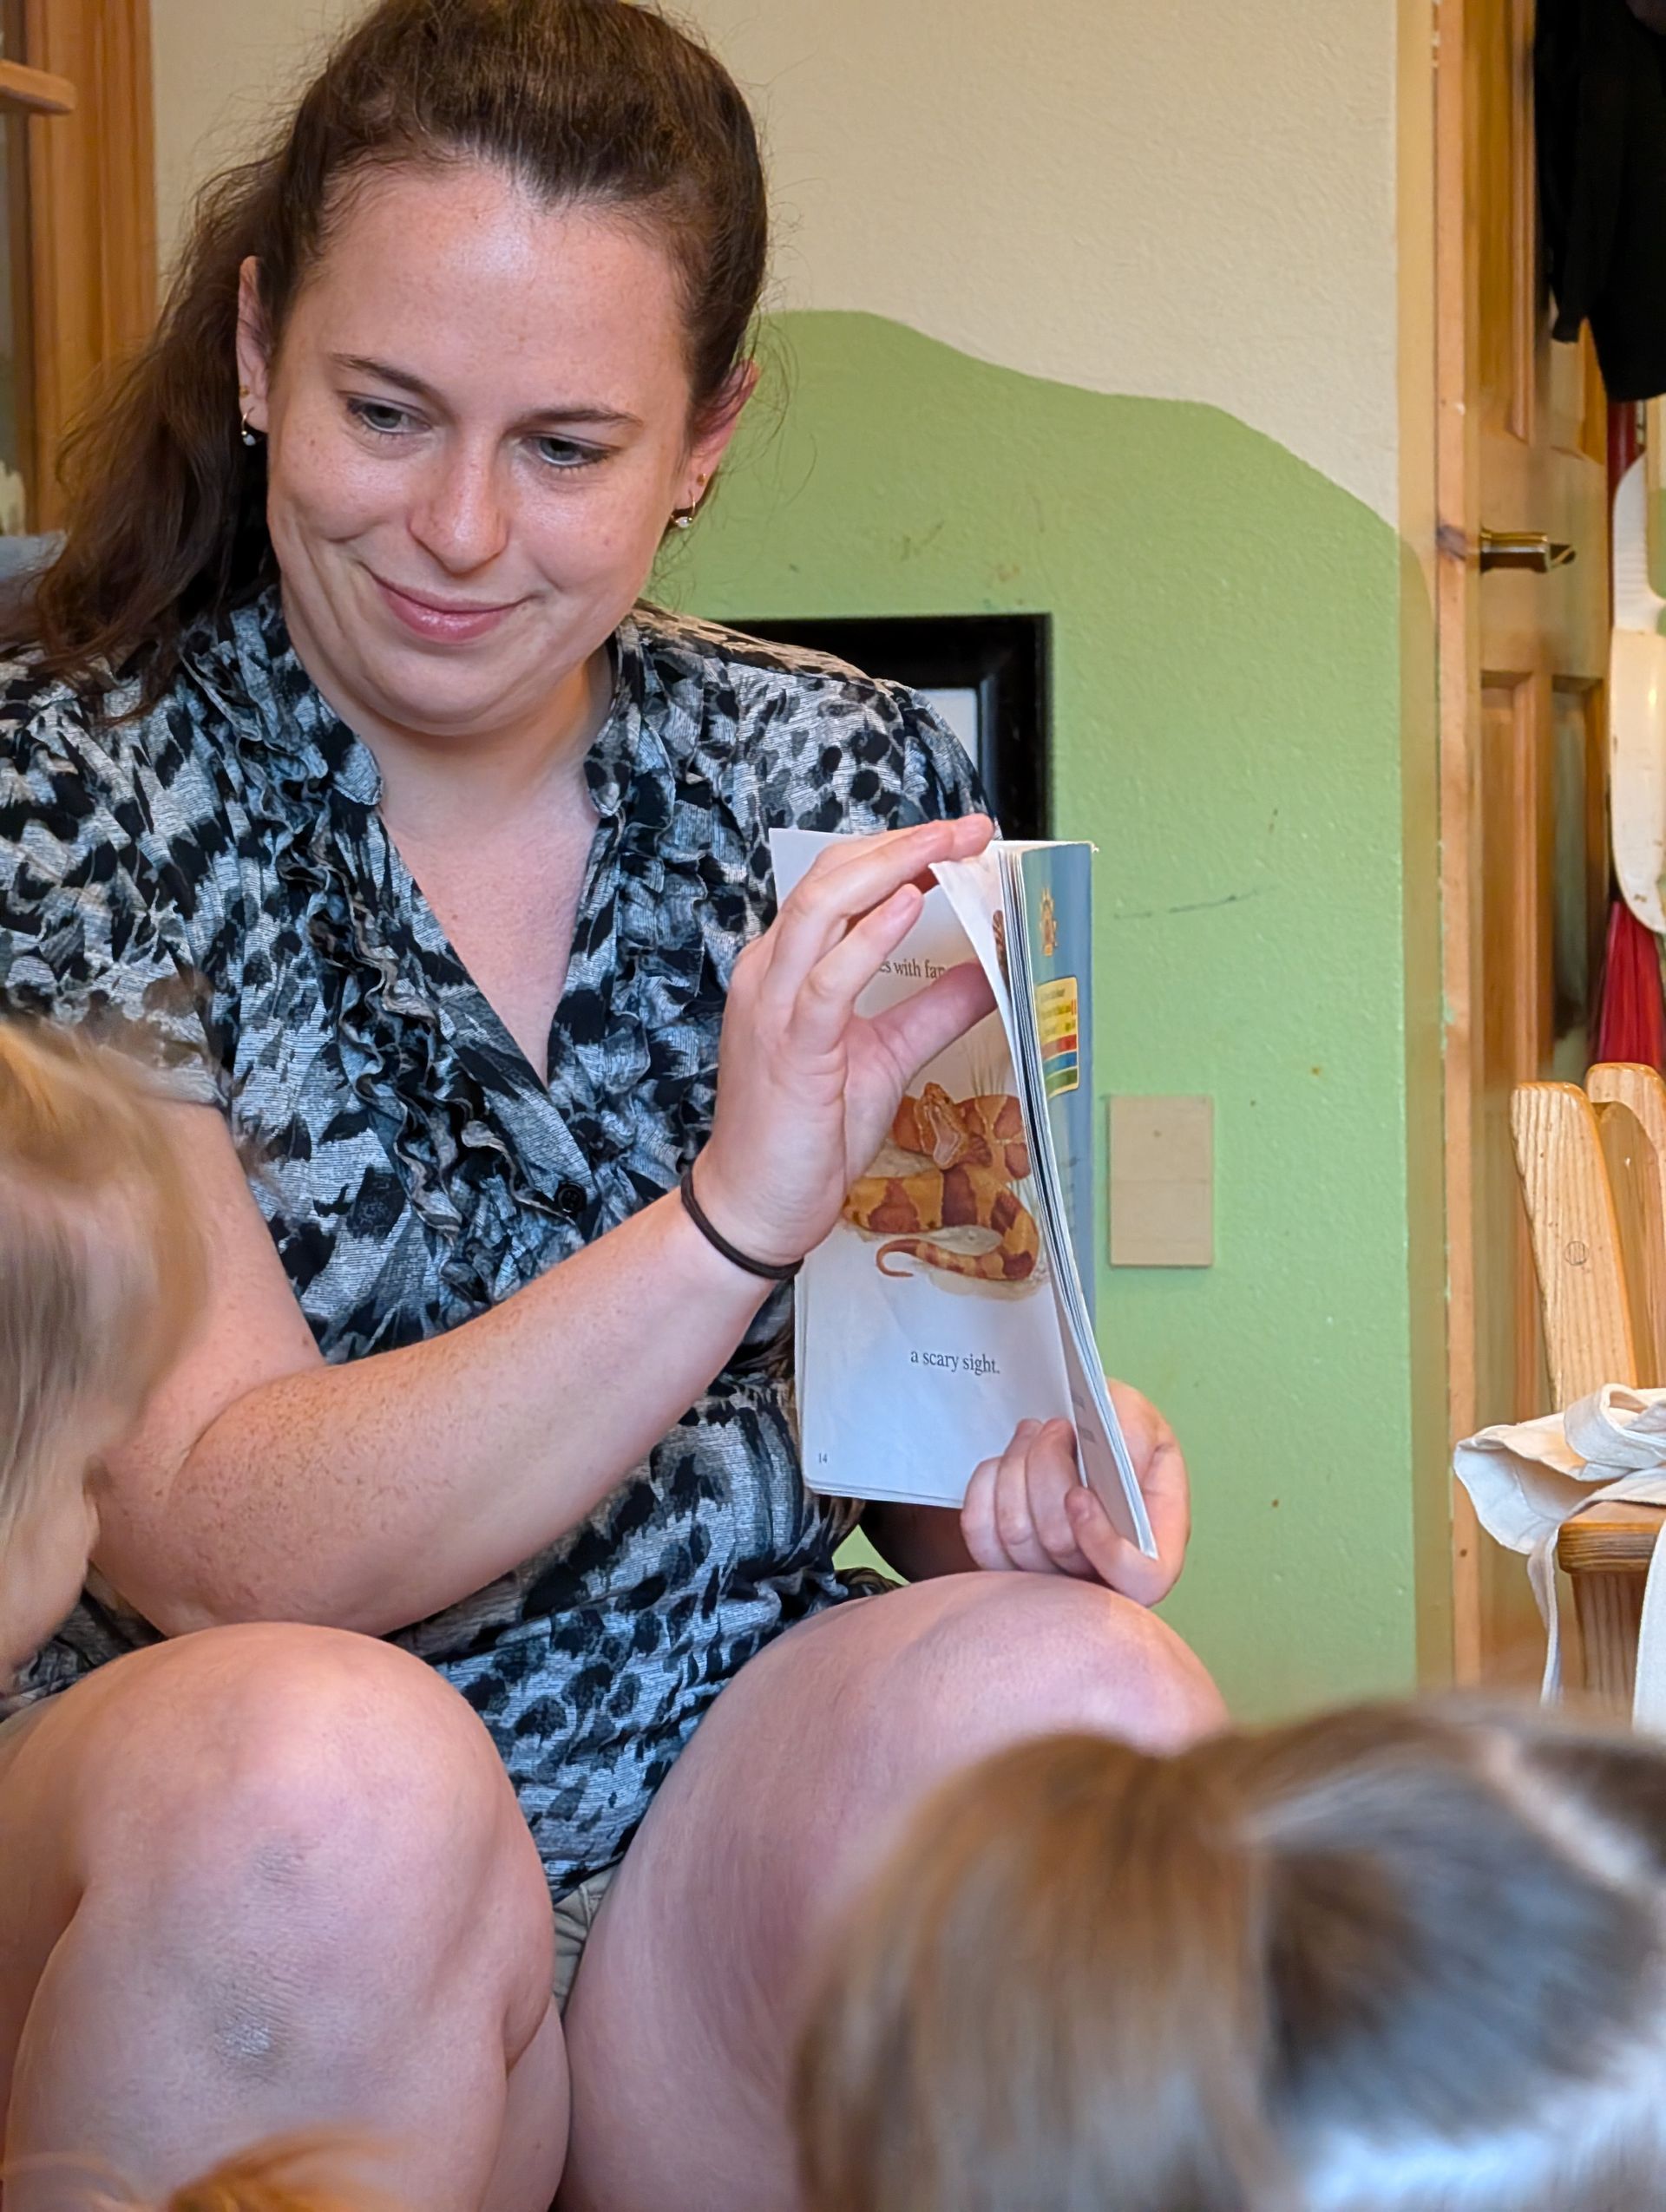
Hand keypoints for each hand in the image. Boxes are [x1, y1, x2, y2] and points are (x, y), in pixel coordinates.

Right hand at [697, 818, 995, 1265]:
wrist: (756, 1205)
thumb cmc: (807, 1134)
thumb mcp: (888, 1056)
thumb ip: (936, 1009)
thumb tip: (990, 969)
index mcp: (790, 968)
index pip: (841, 881)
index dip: (901, 850)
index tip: (961, 836)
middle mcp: (774, 973)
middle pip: (832, 876)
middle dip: (905, 843)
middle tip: (970, 827)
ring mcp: (775, 1007)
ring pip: (823, 907)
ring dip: (891, 868)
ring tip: (947, 846)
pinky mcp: (792, 1048)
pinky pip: (829, 980)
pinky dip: (870, 938)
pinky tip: (910, 907)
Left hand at [960, 1381, 1189, 1604]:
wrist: (1069, 1434)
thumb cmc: (1113, 1432)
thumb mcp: (1139, 1419)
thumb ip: (1135, 1437)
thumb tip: (1117, 1468)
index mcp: (1152, 1553)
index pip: (1137, 1578)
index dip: (1103, 1541)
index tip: (1078, 1495)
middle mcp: (1101, 1578)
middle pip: (1061, 1544)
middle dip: (1050, 1472)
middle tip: (1056, 1427)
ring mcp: (1048, 1578)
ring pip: (1016, 1535)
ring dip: (1018, 1467)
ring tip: (1033, 1433)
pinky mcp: (1003, 1564)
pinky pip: (980, 1532)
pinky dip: (986, 1484)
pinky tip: (1006, 1459)